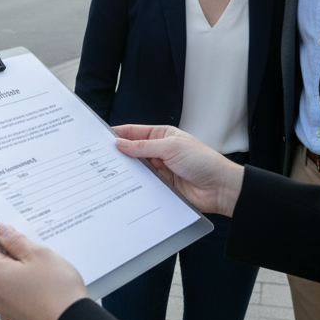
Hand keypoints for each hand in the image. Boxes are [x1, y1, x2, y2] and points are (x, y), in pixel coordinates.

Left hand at [0, 224, 87, 319]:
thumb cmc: (57, 290)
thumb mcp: (38, 254)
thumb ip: (15, 240)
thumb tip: (2, 231)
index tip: (7, 224)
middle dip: (11, 250)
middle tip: (33, 245)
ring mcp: (3, 308)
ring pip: (6, 278)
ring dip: (20, 269)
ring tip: (43, 267)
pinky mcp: (16, 318)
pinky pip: (15, 294)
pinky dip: (25, 285)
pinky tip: (44, 284)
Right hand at [113, 124, 244, 215]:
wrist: (219, 188)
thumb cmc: (202, 161)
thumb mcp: (171, 147)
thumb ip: (143, 146)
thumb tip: (120, 144)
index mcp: (163, 135)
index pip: (135, 132)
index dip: (119, 134)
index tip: (100, 138)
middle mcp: (160, 152)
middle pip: (133, 151)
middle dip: (119, 154)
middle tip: (99, 158)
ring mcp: (160, 170)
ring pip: (137, 169)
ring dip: (126, 171)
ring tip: (106, 173)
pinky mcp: (161, 186)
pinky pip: (143, 184)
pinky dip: (134, 185)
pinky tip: (122, 187)